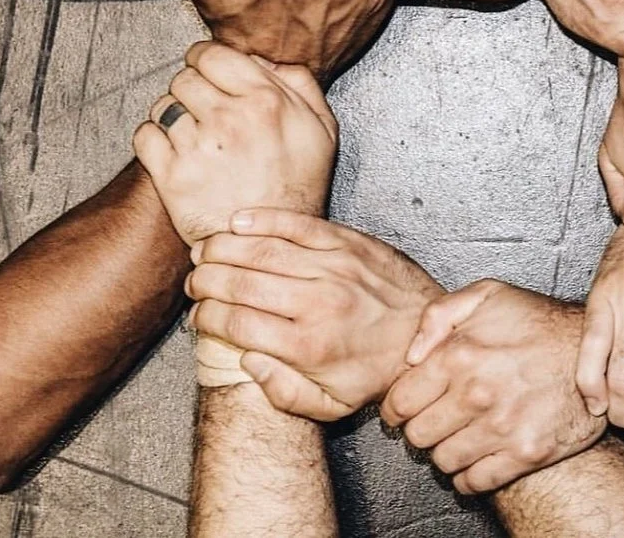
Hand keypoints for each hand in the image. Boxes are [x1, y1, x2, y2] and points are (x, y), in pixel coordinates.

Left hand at [134, 42, 336, 243]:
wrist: (271, 245)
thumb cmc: (299, 189)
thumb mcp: (322, 131)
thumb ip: (300, 84)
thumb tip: (265, 59)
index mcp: (267, 100)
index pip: (213, 54)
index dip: (205, 60)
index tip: (206, 72)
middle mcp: (230, 118)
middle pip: (184, 78)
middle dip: (191, 90)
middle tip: (204, 111)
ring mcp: (198, 147)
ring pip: (163, 106)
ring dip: (172, 116)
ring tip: (192, 136)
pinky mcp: (171, 175)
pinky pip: (145, 135)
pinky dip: (153, 140)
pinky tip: (174, 153)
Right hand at [186, 209, 441, 419]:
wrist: (428, 336)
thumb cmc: (377, 371)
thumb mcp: (331, 404)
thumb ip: (282, 391)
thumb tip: (246, 360)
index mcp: (307, 346)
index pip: (234, 322)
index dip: (205, 317)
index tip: (198, 317)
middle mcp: (316, 302)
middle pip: (239, 282)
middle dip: (206, 281)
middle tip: (195, 283)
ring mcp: (333, 267)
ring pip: (261, 250)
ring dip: (223, 248)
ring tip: (205, 253)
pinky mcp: (348, 242)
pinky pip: (296, 224)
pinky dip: (261, 219)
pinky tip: (237, 223)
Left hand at [382, 279, 604, 493]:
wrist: (595, 352)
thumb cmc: (539, 321)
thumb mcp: (487, 295)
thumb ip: (438, 315)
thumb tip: (411, 355)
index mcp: (460, 355)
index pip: (400, 402)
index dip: (399, 407)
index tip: (408, 406)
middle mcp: (476, 394)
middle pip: (417, 436)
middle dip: (421, 428)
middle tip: (434, 419)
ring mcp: (502, 428)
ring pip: (442, 461)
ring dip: (444, 451)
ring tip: (457, 435)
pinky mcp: (526, 453)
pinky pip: (476, 482)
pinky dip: (468, 476)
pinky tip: (475, 457)